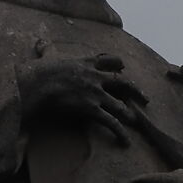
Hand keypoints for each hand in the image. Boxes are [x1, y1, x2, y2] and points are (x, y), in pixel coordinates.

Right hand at [17, 54, 150, 146]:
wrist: (37, 85)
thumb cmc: (40, 71)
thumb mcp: (47, 55)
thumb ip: (46, 49)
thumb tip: (39, 41)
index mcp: (87, 62)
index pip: (109, 60)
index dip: (118, 64)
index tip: (123, 67)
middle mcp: (96, 77)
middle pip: (123, 82)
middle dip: (135, 91)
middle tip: (145, 99)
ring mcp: (96, 93)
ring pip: (119, 104)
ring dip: (128, 114)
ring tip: (134, 121)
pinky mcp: (92, 108)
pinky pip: (111, 122)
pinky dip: (120, 132)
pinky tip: (125, 141)